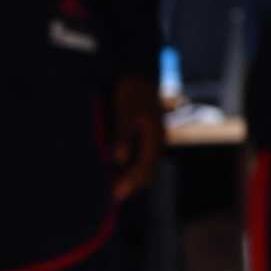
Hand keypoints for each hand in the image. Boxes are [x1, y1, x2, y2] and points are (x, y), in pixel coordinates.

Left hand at [111, 73, 163, 200]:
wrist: (138, 73)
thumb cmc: (131, 91)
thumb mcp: (125, 111)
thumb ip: (123, 135)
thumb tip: (119, 160)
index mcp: (154, 137)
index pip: (144, 168)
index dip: (129, 183)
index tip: (116, 194)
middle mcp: (156, 142)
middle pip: (147, 172)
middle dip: (132, 185)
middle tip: (114, 198)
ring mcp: (153, 139)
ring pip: (146, 166)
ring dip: (132, 178)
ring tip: (115, 188)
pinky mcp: (147, 136)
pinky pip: (142, 157)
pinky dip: (132, 167)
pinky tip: (119, 170)